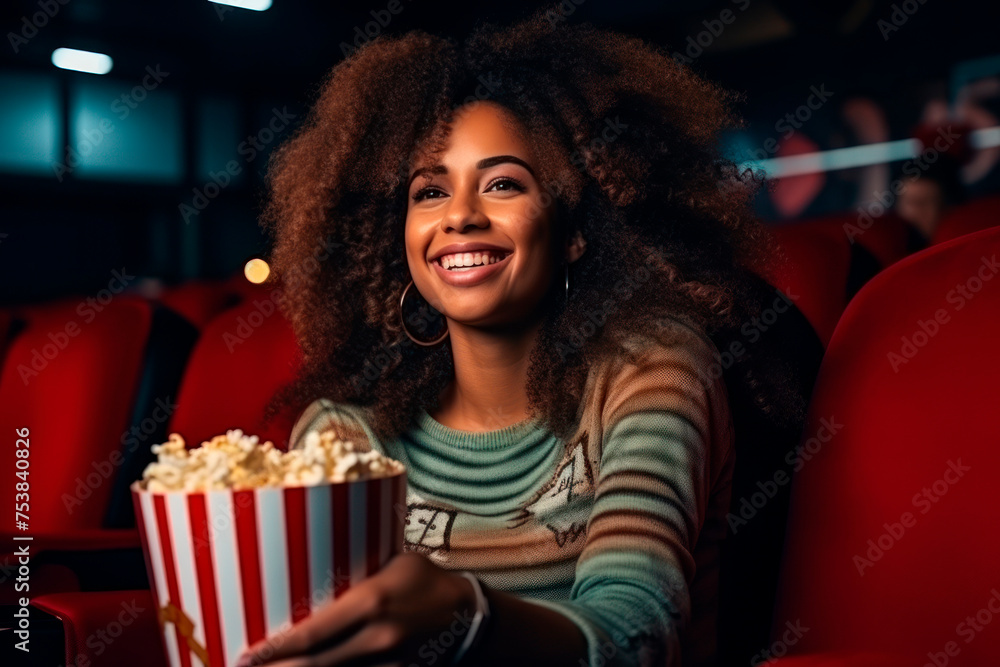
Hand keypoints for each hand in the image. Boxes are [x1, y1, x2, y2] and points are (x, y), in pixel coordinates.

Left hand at [236, 551, 476, 666]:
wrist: (467, 614)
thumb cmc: (423, 579)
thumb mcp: (390, 564)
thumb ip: (355, 574)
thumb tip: (313, 566)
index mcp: (371, 602)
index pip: (311, 633)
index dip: (274, 649)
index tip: (246, 656)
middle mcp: (376, 637)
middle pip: (314, 666)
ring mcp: (387, 664)